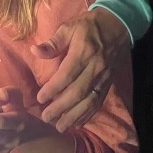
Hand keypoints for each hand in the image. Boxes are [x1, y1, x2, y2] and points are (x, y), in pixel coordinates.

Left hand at [31, 7, 129, 131]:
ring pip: (89, 101)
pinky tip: (78, 123)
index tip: (40, 99)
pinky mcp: (108, 83)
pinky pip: (98, 102)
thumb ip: (53, 42)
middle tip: (45, 118)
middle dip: (61, 108)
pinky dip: (88, 115)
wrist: (118, 26)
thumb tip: (35, 51)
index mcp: (84, 53)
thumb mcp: (69, 27)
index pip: (67, 75)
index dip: (53, 89)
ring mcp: (104, 78)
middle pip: (78, 92)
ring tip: (60, 127)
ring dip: (74, 116)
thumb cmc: (89, 26)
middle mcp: (95, 68)